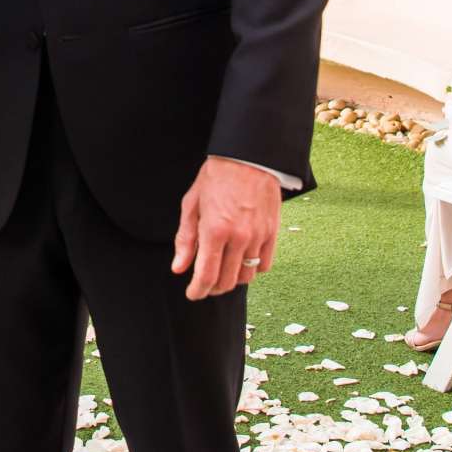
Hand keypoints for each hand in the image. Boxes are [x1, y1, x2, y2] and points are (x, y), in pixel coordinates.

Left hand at [171, 158, 279, 300]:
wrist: (248, 157)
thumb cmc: (216, 177)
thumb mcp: (191, 204)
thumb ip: (185, 239)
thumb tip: (179, 268)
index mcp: (215, 230)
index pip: (207, 275)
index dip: (197, 290)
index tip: (193, 294)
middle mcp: (239, 237)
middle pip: (227, 281)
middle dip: (213, 288)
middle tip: (205, 284)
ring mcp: (258, 236)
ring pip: (246, 276)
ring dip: (233, 280)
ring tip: (223, 272)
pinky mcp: (272, 233)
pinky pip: (265, 264)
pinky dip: (253, 269)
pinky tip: (242, 262)